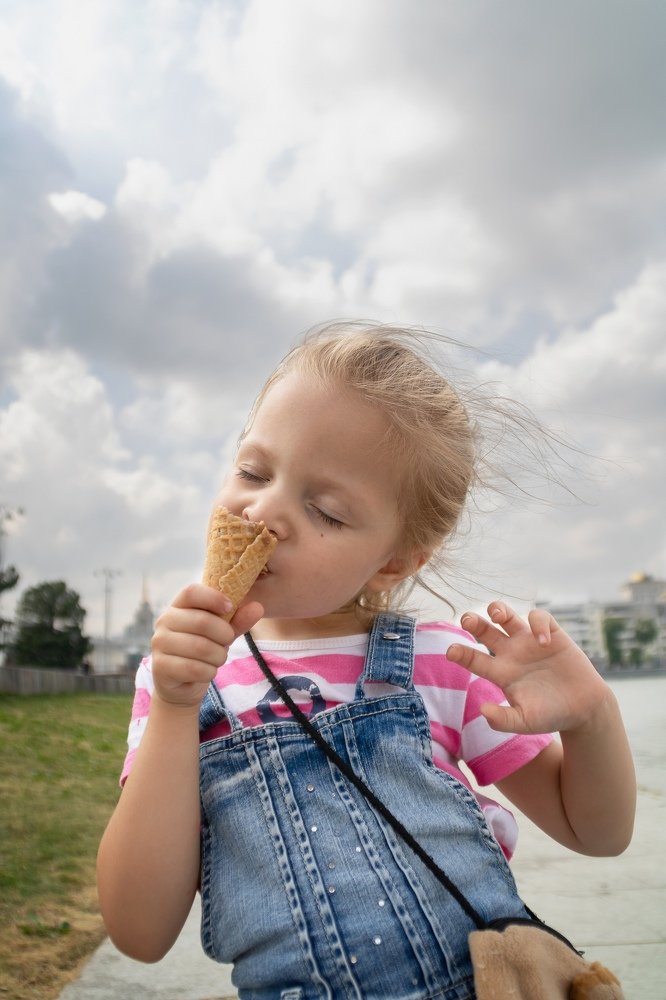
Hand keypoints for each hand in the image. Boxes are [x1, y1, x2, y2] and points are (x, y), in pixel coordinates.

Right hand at [151, 584, 262, 708]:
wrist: (184, 684)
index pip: (191, 592)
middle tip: (227, 642)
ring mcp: (159, 643)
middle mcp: (164, 621)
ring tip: (217, 658)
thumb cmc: (204, 650)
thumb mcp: (222, 633)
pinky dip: (209, 672)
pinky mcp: (160, 666)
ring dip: (218, 656)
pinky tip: (207, 672)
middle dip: (224, 635)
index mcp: (178, 606)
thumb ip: (238, 620)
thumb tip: (258, 607)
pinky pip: (194, 668)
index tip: (230, 607)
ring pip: (200, 647)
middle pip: (202, 621)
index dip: (214, 598)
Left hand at [447, 602, 609, 735]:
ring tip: (497, 615)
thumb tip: (483, 710)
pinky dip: (539, 624)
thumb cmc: (551, 716)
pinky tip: (544, 641)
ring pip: (507, 616)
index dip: (462, 653)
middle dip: (473, 622)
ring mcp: (529, 642)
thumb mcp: (525, 722)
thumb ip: (504, 720)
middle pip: (485, 630)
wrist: (583, 709)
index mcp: (500, 672)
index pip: (474, 658)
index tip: (451, 651)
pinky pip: (539, 617)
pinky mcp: (551, 634)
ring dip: (498, 609)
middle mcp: (511, 653)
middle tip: (467, 620)